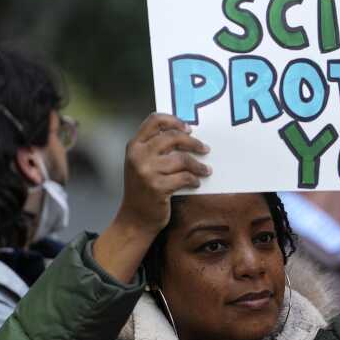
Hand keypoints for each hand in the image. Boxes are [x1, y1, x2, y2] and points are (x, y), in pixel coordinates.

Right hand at [92, 113, 209, 281]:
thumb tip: (186, 134)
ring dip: (198, 165)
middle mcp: (138, 156)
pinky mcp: (157, 187)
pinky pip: (185, 178)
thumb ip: (155, 147)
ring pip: (182, 159)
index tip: (188, 129)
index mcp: (134, 146)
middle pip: (173, 137)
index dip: (174, 121)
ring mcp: (146, 171)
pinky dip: (194, 180)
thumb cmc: (143, 189)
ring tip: (205, 170)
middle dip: (193, 142)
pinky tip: (196, 183)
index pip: (154, 120)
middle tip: (204, 149)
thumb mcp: (141, 164)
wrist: (135, 219)